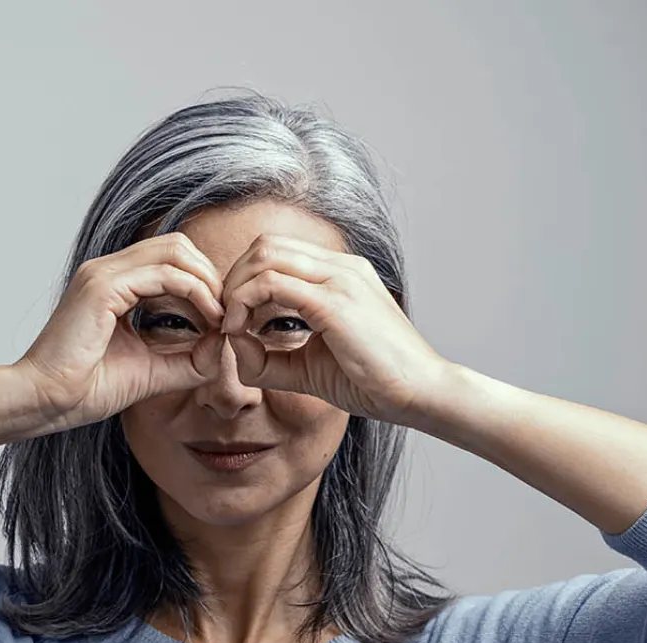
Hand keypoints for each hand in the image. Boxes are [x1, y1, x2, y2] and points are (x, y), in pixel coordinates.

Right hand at [8, 232, 232, 433]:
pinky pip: (166, 275)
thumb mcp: (151, 370)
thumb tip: (224, 346)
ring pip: (175, 251)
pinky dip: (195, 293)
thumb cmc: (84, 390)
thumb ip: (188, 358)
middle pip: (177, 245)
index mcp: (111, 283)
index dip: (203, 282)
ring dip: (206, 282)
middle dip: (210, 275)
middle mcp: (105, 270)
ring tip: (220, 317)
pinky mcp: (103, 288)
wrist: (43, 402)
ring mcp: (102, 274)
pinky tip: (208, 321)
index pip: (171, 259)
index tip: (221, 320)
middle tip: (225, 313)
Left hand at [209, 233, 460, 423]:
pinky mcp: (335, 302)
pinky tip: (241, 331)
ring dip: (236, 289)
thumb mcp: (308, 366)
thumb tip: (232, 344)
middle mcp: (342, 267)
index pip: (277, 253)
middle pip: (265, 245)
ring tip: (232, 326)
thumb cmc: (372, 381)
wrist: (421, 394)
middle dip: (233, 278)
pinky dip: (244, 303)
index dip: (244, 281)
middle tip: (225, 319)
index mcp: (340, 274)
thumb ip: (267, 357)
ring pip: (265, 256)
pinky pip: (271, 284)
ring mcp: (341, 279)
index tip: (233, 319)